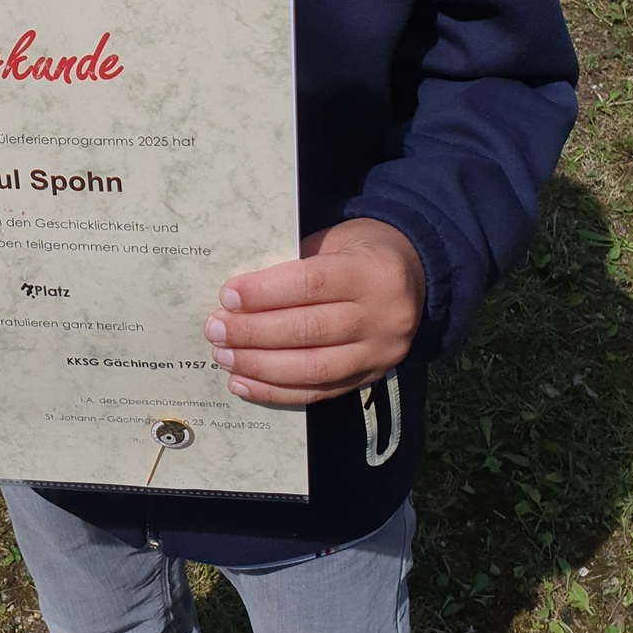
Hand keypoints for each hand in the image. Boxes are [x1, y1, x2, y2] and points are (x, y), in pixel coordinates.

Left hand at [205, 217, 424, 406]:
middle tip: (215, 329)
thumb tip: (239, 295)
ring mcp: (380, 353)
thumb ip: (295, 264)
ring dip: (260, 366)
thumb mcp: (336, 240)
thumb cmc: (362, 250)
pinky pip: (320, 392)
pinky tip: (244, 383)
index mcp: (374, 272)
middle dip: (254, 333)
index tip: (227, 296)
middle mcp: (383, 317)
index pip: (311, 284)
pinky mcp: (370, 377)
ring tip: (224, 357)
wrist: (417, 275)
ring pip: (313, 368)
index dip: (265, 293)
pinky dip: (277, 391)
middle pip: (309, 330)